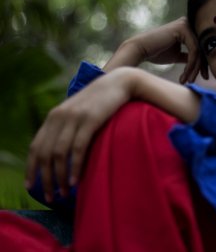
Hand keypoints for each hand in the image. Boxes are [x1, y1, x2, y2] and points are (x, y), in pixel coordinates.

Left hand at [25, 68, 134, 201]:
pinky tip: (75, 180)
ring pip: (59, 153)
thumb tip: (60, 153)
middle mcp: (59, 117)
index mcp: (53, 117)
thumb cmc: (100, 102)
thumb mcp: (78, 112)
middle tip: (51, 197)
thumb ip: (67, 127)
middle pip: (45, 154)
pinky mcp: (90, 120)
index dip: (31, 168)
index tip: (31, 186)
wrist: (118, 83)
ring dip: (59, 176)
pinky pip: (78, 148)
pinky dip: (75, 166)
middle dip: (45, 178)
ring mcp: (74, 118)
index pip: (36, 147)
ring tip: (64, 192)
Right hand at [108, 17, 207, 83]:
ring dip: (195, 68)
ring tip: (188, 80)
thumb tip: (201, 63)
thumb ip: (189, 56)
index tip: (204, 77)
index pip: (201, 47)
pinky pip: (194, 50)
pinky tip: (185, 75)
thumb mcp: (177, 55)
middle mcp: (188, 23)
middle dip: (202, 67)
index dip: (204, 64)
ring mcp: (186, 23)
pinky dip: (191, 65)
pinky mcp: (183, 27)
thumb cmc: (156, 53)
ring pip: (199, 50)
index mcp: (187, 29)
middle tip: (200, 80)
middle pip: (202, 48)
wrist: (140, 50)